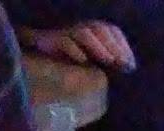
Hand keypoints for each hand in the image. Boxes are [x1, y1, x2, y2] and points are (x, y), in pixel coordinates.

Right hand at [18, 22, 135, 71]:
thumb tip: (128, 67)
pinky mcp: (49, 42)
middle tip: (122, 64)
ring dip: (99, 47)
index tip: (130, 64)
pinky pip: (64, 41)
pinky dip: (75, 50)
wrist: (33, 66)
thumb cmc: (66, 70)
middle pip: (99, 28)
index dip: (122, 44)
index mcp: (90, 34)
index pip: (110, 30)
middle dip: (114, 46)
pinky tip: (84, 62)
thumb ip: (107, 66)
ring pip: (84, 32)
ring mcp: (64, 34)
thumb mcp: (91, 68)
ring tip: (109, 62)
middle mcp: (78, 31)